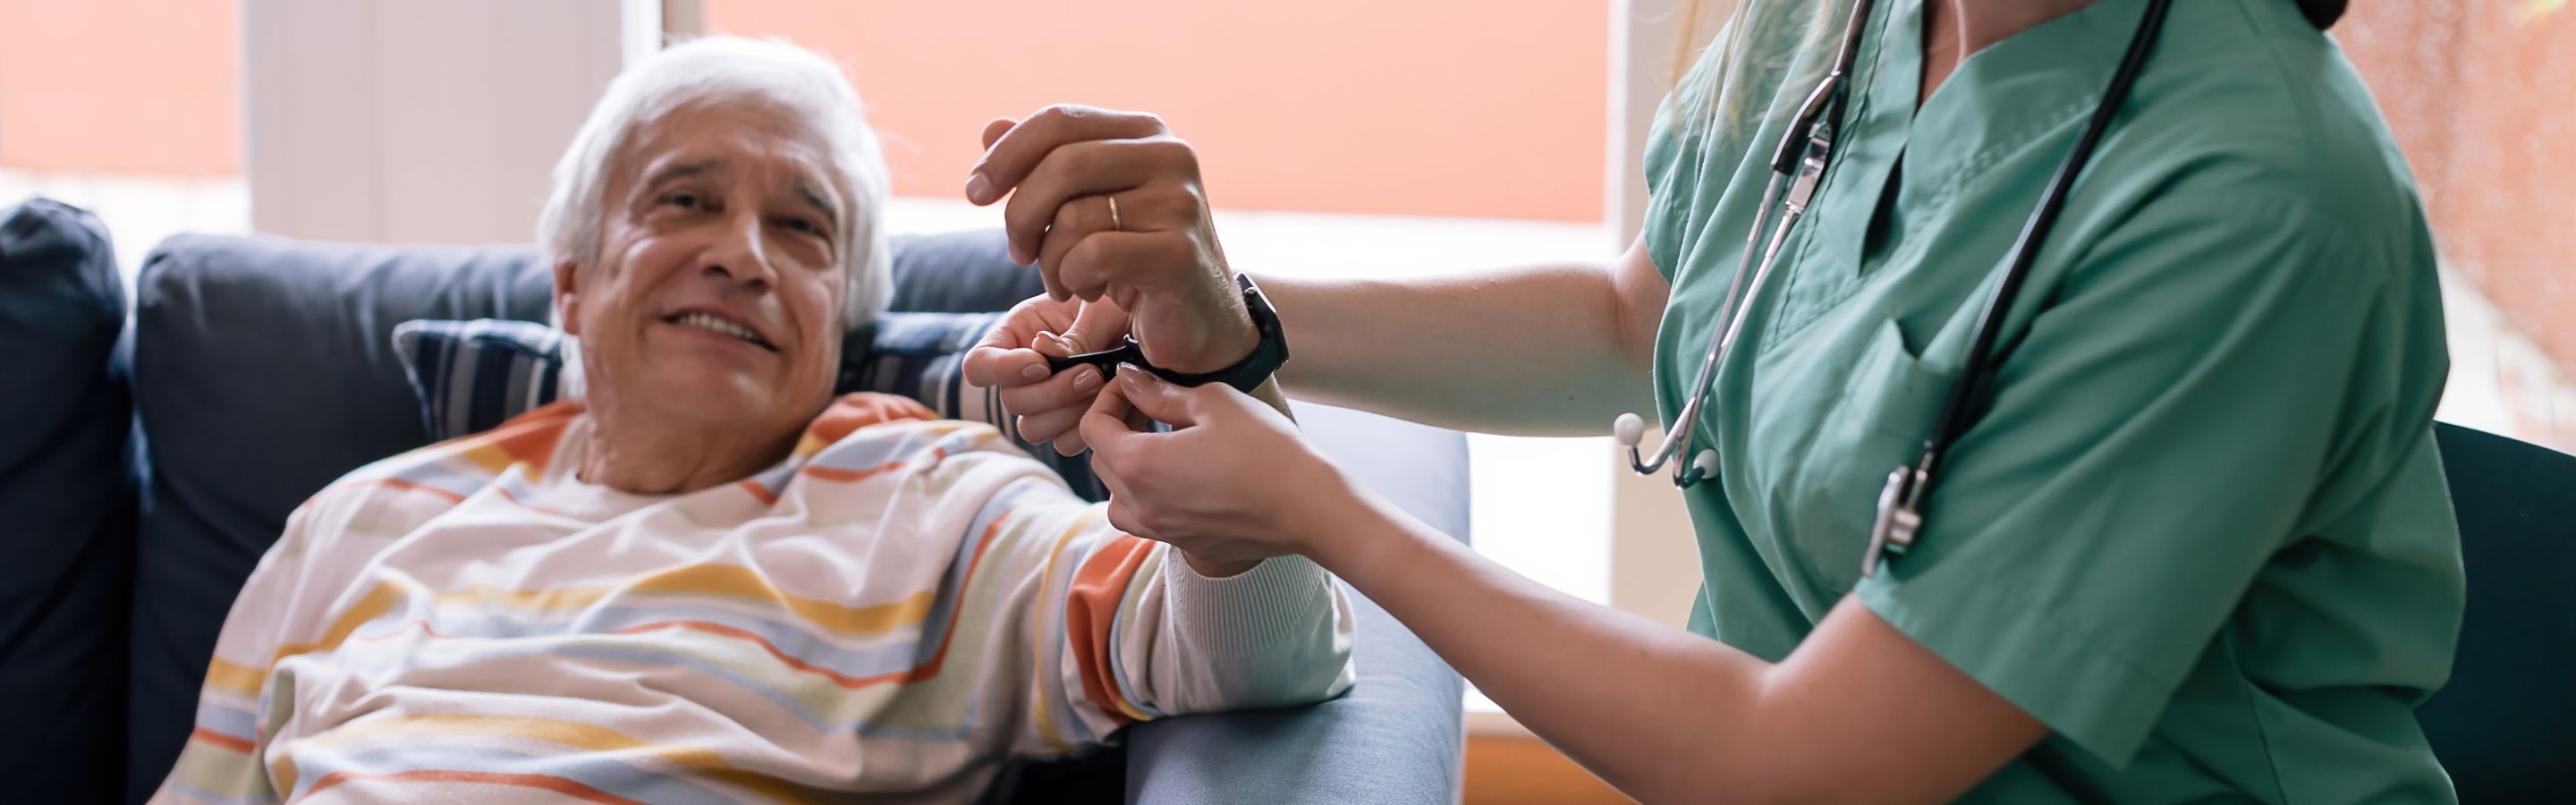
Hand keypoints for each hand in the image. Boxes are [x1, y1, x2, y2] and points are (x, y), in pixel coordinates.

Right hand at [961, 293, 1129, 455]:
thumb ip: (1074, 334)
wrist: (1159, 334)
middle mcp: (1024, 373)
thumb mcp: (1101, 309)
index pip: (978, 365)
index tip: (1041, 363)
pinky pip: (1065, 444)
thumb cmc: (1123, 308)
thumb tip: (1044, 352)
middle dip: (1051, 392)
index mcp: (1018, 335)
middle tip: (1091, 375)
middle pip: (1011, 401)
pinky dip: (1088, 430)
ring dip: (1069, 413)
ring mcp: (1047, 403)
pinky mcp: (1073, 424)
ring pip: (1033, 428)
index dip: (1003, 370)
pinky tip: (1114, 405)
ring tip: (1104, 387)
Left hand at [964, 105, 1256, 374]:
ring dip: (1051, 261)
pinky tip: (1090, 291)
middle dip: (1021, 214)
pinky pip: (1093, 256)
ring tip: (1066, 280)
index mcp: (1146, 133)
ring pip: (1073, 217)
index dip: (1006, 154)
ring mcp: (1180, 203)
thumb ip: (1043, 166)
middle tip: (1016, 253)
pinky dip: (1075, 279)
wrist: (1198, 320)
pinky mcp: (1179, 253)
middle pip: (1062, 163)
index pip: (1059, 121)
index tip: (974, 193)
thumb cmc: (1133, 258)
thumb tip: (990, 128)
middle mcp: (1171, 156)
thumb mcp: (1087, 206)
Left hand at [1078, 368, 1352, 574]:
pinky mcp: (1186, 544)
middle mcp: (1140, 504)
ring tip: (1158, 449)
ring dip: (1126, 471)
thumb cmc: (1264, 449)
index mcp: (1139, 464)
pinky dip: (1150, 498)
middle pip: (1101, 463)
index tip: (1131, 386)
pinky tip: (1183, 478)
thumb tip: (1129, 379)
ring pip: (1118, 500)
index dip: (1106, 399)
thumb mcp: (1212, 403)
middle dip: (1115, 430)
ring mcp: (1162, 531)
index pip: (1093, 427)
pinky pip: (1148, 521)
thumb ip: (1159, 393)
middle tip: (1147, 408)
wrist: (1307, 507)